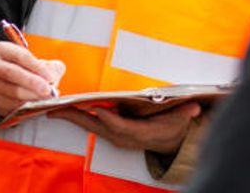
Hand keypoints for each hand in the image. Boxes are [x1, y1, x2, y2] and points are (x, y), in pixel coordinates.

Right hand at [0, 42, 65, 115]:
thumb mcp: (36, 61)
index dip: (37, 67)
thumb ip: (50, 65)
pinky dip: (26, 105)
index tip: (50, 77)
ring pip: (12, 91)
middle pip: (12, 73)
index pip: (20, 56)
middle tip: (48, 90)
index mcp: (2, 49)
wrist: (6, 80)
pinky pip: (11, 104)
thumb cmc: (23, 68)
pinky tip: (37, 103)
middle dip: (33, 83)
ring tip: (46, 97)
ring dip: (32, 96)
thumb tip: (56, 74)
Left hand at [48, 102, 200, 153]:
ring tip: (55, 108)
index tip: (98, 109)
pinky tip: (64, 110)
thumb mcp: (180, 120)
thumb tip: (194, 108)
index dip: (110, 118)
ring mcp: (115, 136)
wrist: (167, 142)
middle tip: (60, 109)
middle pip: (98, 127)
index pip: (122, 127)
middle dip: (78, 117)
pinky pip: (90, 124)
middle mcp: (123, 137)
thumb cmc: (170, 127)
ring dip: (72, 117)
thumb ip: (185, 114)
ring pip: (90, 126)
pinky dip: (77, 117)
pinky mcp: (109, 133)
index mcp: (140, 133)